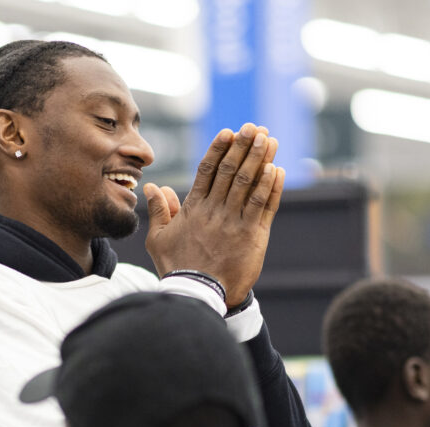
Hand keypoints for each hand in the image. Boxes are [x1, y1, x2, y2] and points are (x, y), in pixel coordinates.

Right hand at [143, 122, 284, 306]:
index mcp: (194, 208)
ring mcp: (235, 222)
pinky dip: (270, 187)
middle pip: (231, 171)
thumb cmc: (178, 267)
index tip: (229, 132)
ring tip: (269, 140)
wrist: (198, 295)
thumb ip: (159, 210)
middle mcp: (215, 211)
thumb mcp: (159, 238)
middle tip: (254, 128)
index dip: (219, 149)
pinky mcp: (252, 236)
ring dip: (260, 160)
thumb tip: (153, 186)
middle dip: (243, 147)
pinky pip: (263, 206)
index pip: (208, 170)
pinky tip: (276, 170)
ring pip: (249, 184)